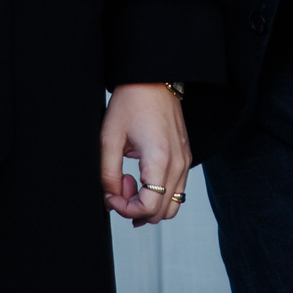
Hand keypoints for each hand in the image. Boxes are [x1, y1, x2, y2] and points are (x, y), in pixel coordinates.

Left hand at [101, 83, 191, 225]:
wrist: (153, 80)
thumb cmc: (132, 103)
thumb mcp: (110, 138)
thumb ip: (108, 173)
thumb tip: (110, 198)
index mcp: (159, 159)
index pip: (149, 207)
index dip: (126, 210)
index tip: (110, 196)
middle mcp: (178, 164)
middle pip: (161, 212)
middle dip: (135, 208)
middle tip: (117, 186)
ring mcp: (185, 162)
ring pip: (172, 206)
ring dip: (148, 204)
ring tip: (129, 182)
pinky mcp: (185, 158)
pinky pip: (176, 190)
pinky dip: (158, 194)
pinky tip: (141, 177)